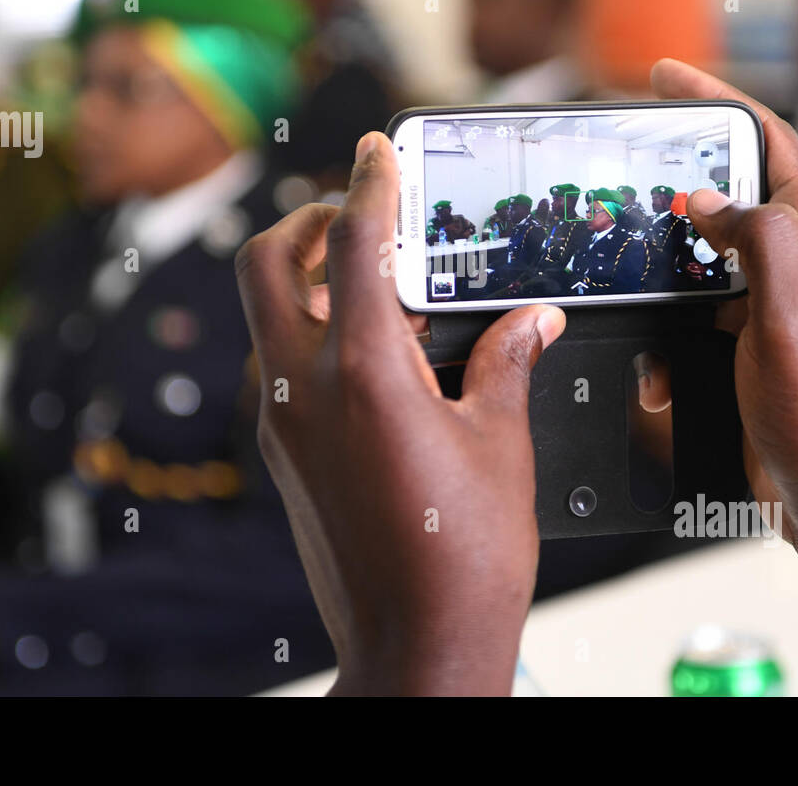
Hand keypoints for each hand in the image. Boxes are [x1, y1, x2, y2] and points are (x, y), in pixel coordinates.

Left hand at [235, 131, 565, 695]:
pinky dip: (315, 336)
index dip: (370, 184)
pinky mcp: (286, 458)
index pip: (358, 247)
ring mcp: (284, 426)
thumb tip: (530, 323)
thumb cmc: (465, 558)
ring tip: (379, 283)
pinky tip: (379, 356)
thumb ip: (506, 366)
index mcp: (365, 375)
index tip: (378, 149)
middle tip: (355, 216)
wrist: (416, 648)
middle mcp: (305, 391)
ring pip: (269, 317)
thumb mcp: (501, 446)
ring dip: (309, 281)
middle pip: (266, 263)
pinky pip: (283, 368)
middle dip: (305, 221)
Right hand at [650, 58, 797, 611]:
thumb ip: (757, 239)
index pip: (772, 142)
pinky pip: (705, 289)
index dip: (716, 102)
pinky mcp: (754, 331)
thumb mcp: (792, 316)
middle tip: (635, 141)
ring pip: (716, 235)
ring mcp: (778, 296)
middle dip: (688, 157)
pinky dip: (673, 291)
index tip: (664, 78)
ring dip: (674, 228)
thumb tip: (707, 198)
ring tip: (632, 218)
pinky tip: (654, 307)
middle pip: (741, 180)